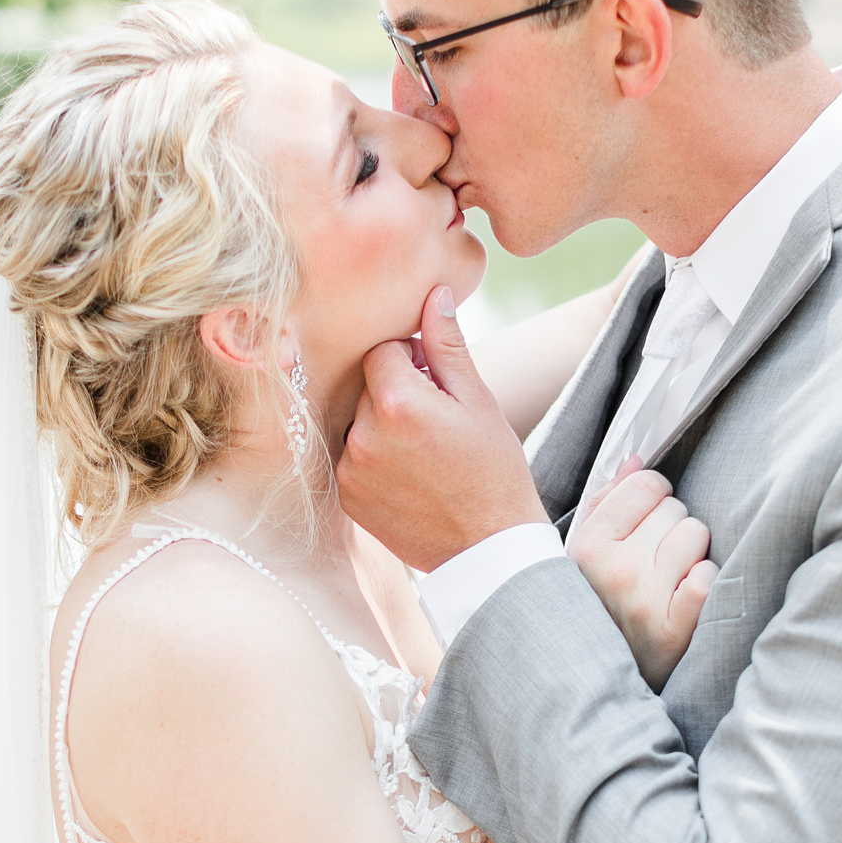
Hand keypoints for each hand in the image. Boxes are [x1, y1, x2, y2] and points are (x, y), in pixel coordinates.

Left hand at [338, 286, 550, 571]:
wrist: (488, 548)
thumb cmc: (494, 470)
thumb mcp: (479, 401)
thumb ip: (447, 345)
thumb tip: (433, 294)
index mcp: (398, 401)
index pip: (381, 350)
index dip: (410, 359)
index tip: (436, 384)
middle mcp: (363, 434)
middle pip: (366, 386)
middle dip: (395, 392)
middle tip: (435, 422)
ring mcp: (350, 469)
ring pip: (357, 422)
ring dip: (381, 425)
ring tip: (423, 453)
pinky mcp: (347, 498)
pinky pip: (351, 458)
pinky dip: (373, 459)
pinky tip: (409, 476)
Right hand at [568, 459, 717, 691]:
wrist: (593, 684)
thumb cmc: (596, 610)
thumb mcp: (584, 557)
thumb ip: (608, 503)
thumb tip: (634, 460)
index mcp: (587, 546)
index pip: (645, 484)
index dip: (652, 499)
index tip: (646, 522)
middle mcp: (614, 569)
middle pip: (675, 508)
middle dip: (670, 529)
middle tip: (655, 563)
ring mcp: (644, 600)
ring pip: (696, 535)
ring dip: (690, 554)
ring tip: (670, 581)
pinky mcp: (674, 629)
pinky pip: (709, 576)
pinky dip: (704, 584)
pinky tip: (685, 601)